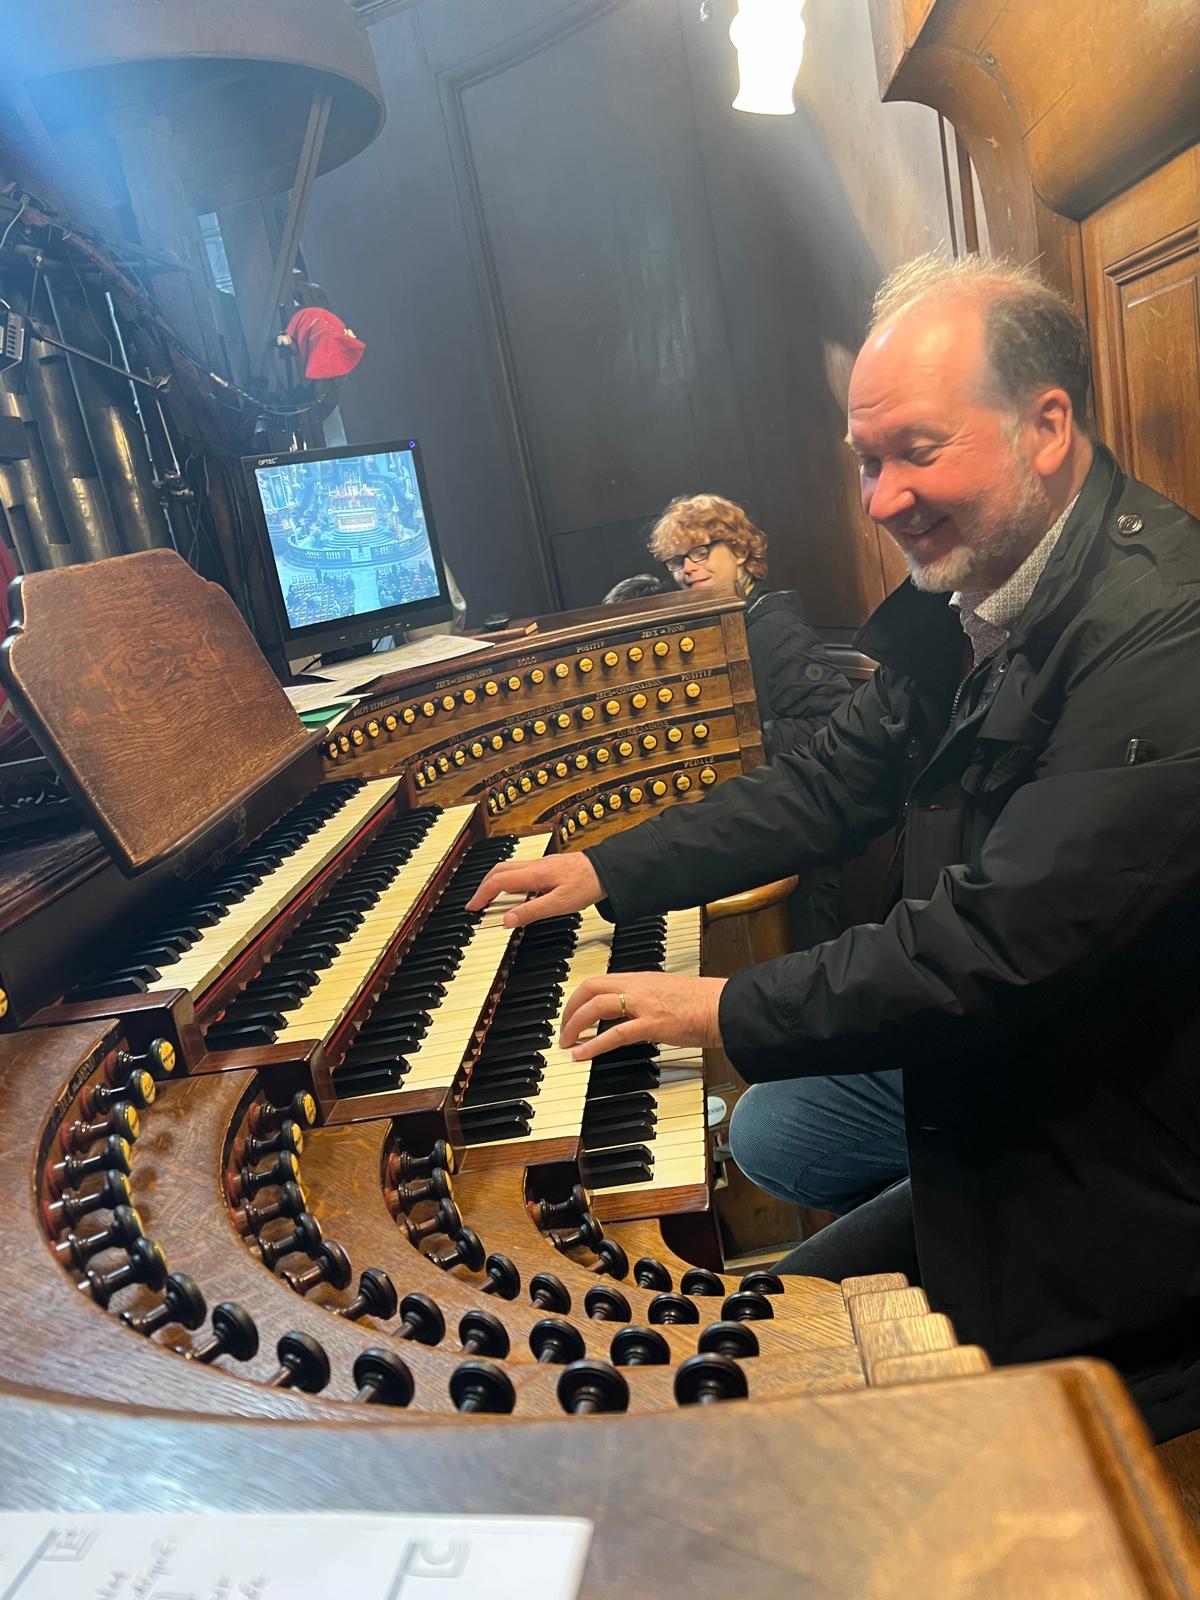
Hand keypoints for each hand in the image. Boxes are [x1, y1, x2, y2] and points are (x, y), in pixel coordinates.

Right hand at [465, 851, 602, 928]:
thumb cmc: (587, 885)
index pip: (498, 882)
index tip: (472, 907)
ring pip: (509, 868)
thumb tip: (507, 920)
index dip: (481, 894)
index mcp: (533, 874)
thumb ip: (531, 912)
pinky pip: (521, 870)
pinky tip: (516, 892)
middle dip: (483, 886)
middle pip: (498, 871)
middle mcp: (534, 865)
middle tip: (477, 902)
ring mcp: (541, 864)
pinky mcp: (549, 866)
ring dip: (495, 882)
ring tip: (491, 898)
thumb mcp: (559, 904)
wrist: (607, 870)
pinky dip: (510, 880)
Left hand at [559, 972, 726, 1060]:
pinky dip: (593, 1044)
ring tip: (567, 1044)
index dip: (578, 998)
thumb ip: (645, 1000)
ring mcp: (643, 1004)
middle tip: (563, 1031)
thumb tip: (630, 1013)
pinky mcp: (652, 1024)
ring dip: (575, 1025)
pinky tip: (582, 1054)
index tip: (571, 1014)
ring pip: (596, 1006)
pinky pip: (615, 1034)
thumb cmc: (702, 1003)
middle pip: (589, 989)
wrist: (725, 1006)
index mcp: (639, 979)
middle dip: (569, 1010)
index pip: (598, 981)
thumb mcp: (666, 994)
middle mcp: (637, 986)